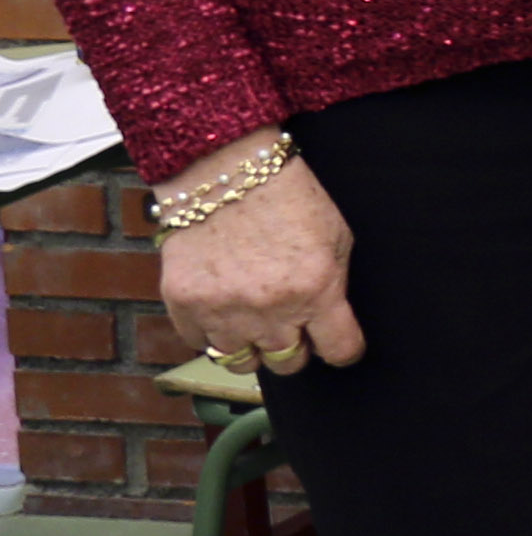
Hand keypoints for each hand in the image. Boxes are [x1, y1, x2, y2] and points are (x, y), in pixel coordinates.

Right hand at [158, 144, 360, 372]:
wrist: (226, 172)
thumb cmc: (289, 198)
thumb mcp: (336, 237)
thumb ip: (335, 285)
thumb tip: (331, 323)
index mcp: (317, 291)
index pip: (340, 351)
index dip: (344, 350)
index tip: (338, 345)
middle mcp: (270, 309)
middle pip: (288, 363)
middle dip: (295, 348)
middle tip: (291, 326)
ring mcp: (223, 310)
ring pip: (241, 363)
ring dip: (251, 347)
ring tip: (253, 321)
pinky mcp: (184, 303)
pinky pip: (198, 342)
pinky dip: (210, 331)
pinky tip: (221, 308)